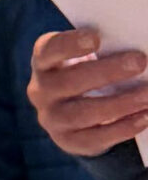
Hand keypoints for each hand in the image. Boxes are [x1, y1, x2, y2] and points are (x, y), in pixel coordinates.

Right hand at [27, 29, 147, 156]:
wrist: (80, 110)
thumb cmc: (91, 71)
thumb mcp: (91, 56)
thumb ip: (105, 49)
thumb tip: (135, 51)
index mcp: (45, 61)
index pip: (49, 50)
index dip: (69, 45)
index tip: (96, 39)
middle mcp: (41, 90)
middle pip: (68, 82)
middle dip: (106, 72)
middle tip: (139, 62)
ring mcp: (51, 118)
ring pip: (82, 114)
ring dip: (119, 104)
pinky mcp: (68, 140)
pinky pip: (94, 138)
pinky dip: (122, 128)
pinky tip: (144, 117)